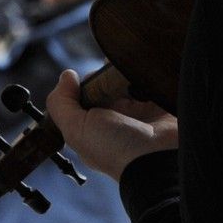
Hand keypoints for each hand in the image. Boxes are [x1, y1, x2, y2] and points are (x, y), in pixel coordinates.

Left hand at [46, 70, 178, 180]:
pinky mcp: (159, 101)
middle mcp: (116, 119)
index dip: (84, 84)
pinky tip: (141, 69)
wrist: (159, 156)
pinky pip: (149, 78)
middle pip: (106, 85)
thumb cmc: (117, 148)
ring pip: (127, 79)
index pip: (84, 98)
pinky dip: (144, 71)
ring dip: (124, 70)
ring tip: (125, 66)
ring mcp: (139, 110)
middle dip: (105, 75)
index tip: (87, 80)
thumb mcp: (77, 129)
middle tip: (108, 74)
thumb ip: (62, 103)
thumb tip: (66, 75)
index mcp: (95, 128)